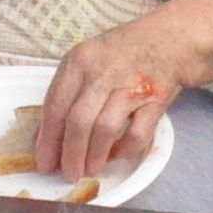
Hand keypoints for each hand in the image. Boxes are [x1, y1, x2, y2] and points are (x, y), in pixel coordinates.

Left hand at [36, 13, 202, 186]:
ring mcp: (131, 86)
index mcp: (79, 61)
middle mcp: (102, 72)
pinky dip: (124, 149)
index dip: (47, 139)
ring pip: (105, 129)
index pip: (55, 105)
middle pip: (78, 121)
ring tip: (89, 170)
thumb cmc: (120, 54)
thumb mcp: (88, 60)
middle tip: (68, 173)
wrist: (167, 39)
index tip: (44, 162)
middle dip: (69, 154)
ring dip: (94, 155)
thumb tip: (46, 136)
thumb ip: (68, 93)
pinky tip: (116, 155)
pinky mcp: (155, 100)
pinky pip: (137, 133)